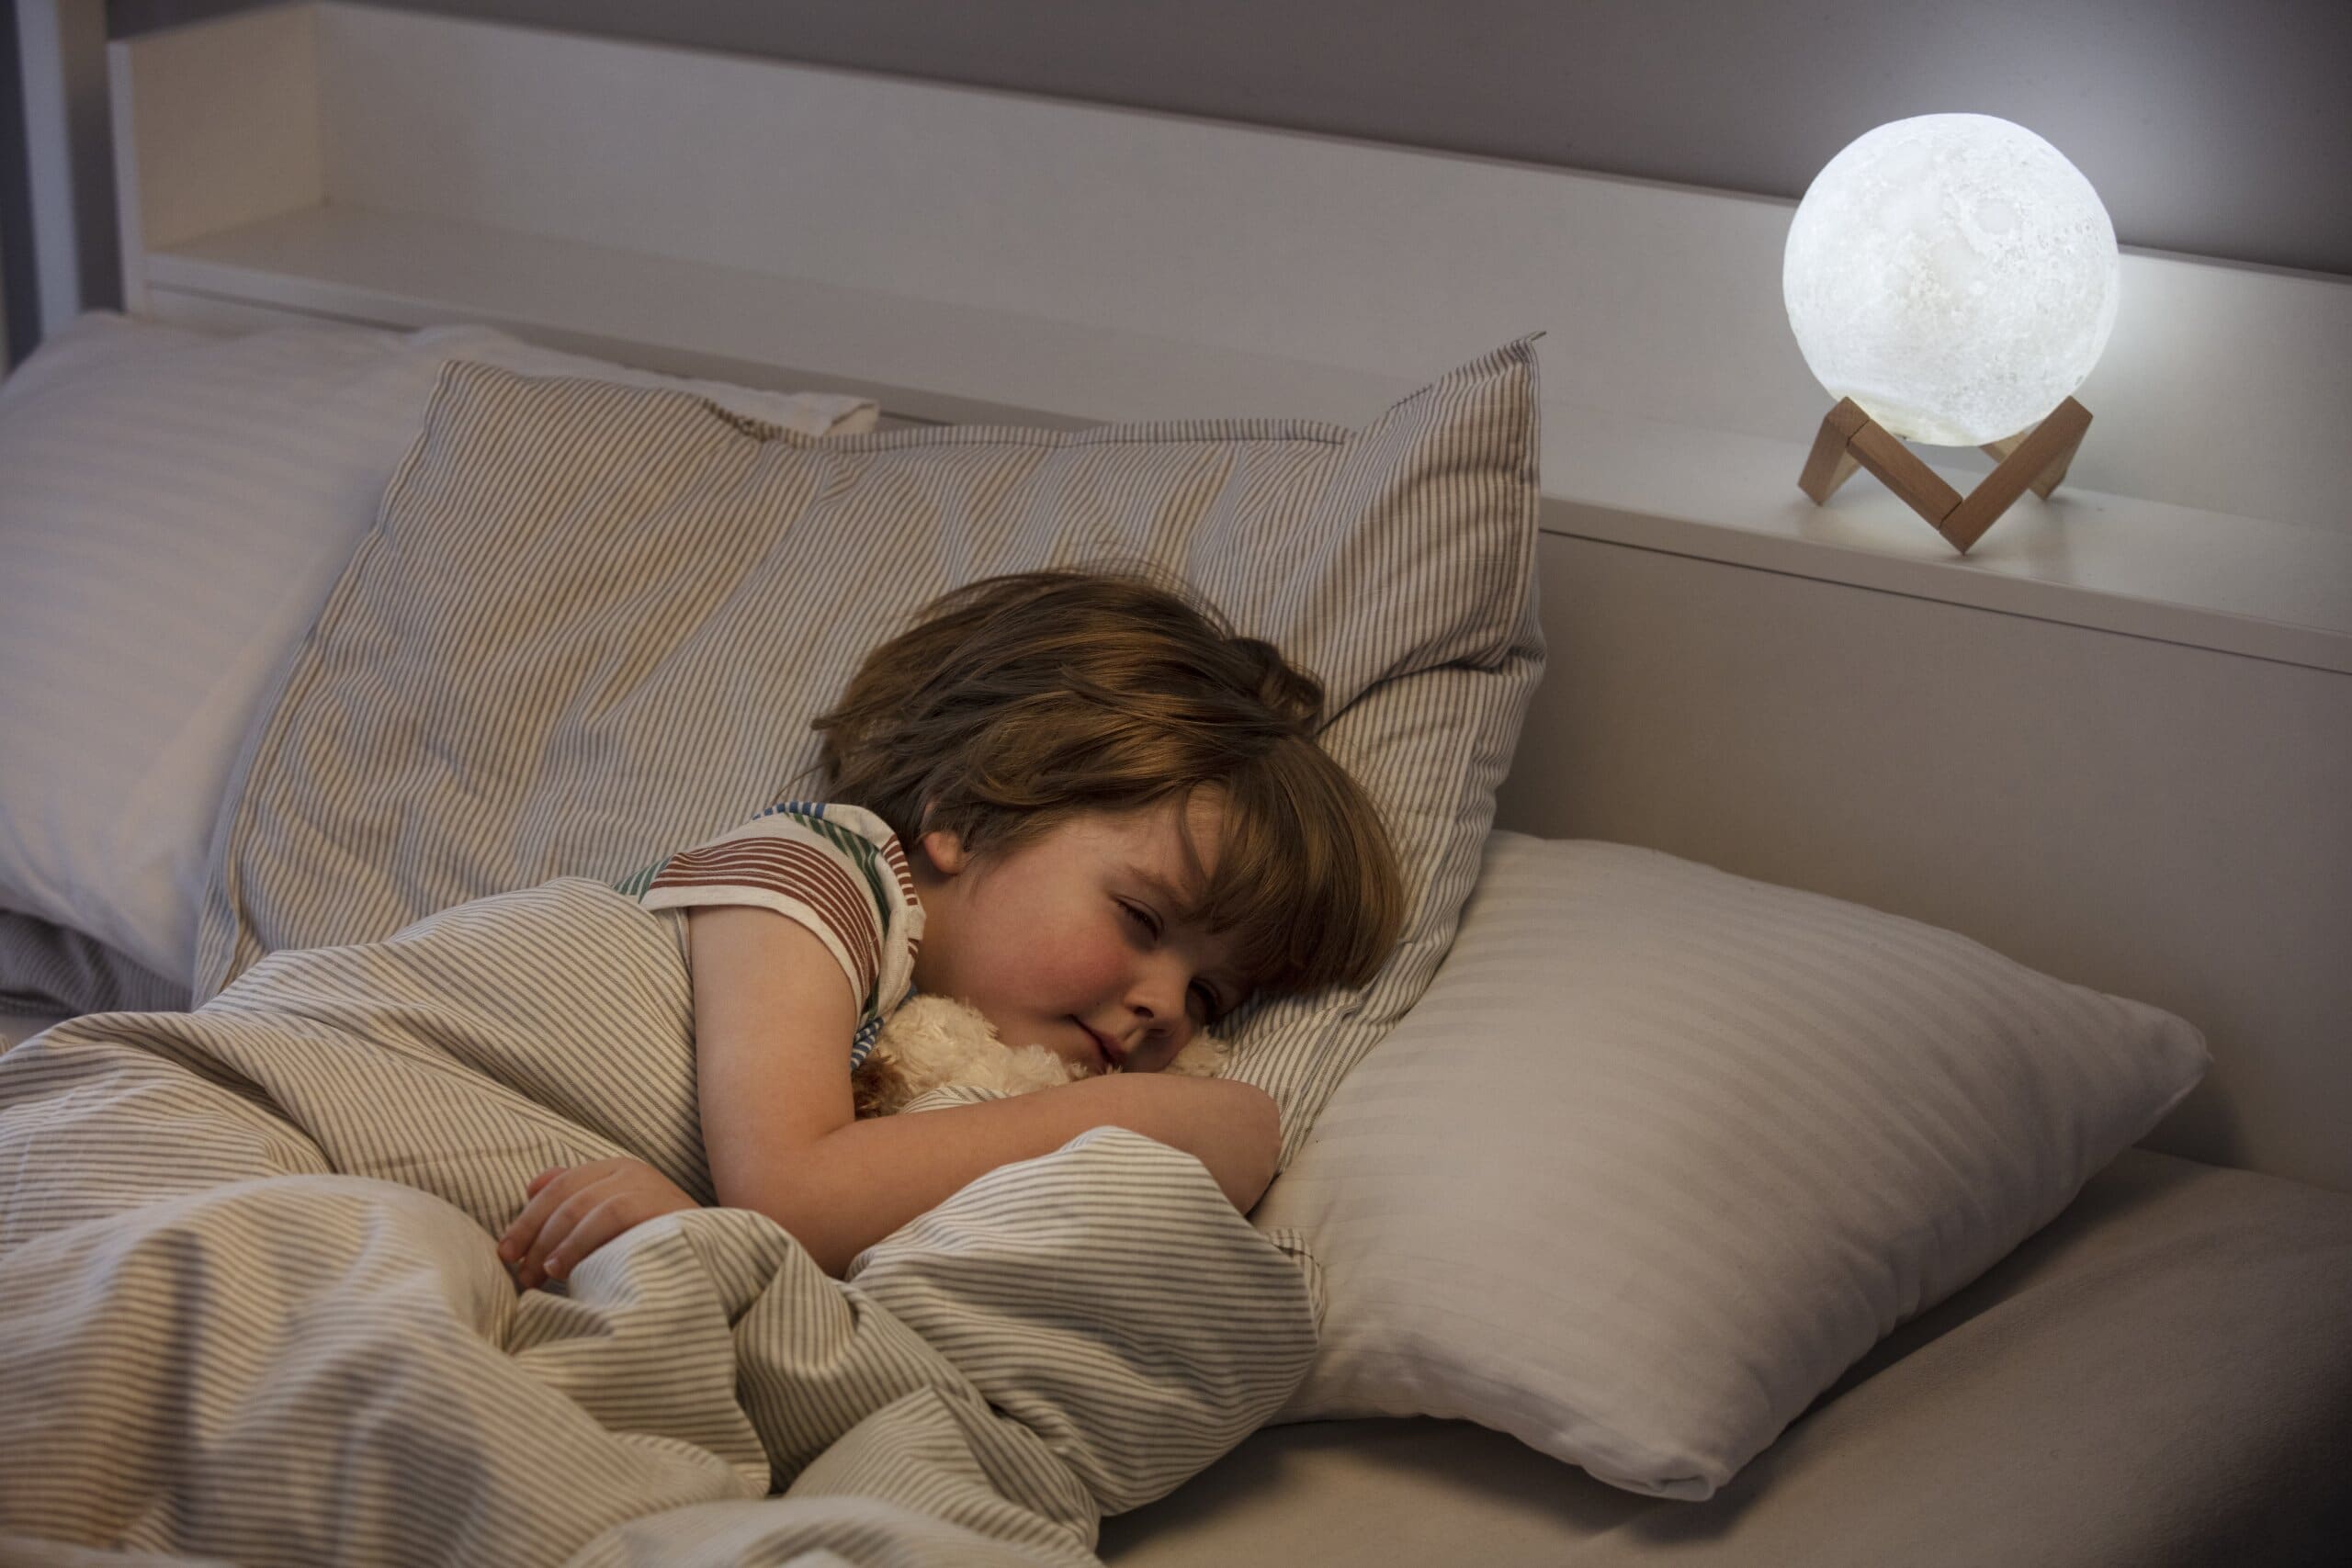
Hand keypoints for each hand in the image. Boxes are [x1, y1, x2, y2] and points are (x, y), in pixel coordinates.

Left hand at [498, 1157, 697, 1288]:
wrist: (717, 1256)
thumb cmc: (658, 1244)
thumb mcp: (613, 1221)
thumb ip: (577, 1200)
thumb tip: (530, 1186)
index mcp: (616, 1169)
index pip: (558, 1186)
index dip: (526, 1219)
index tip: (505, 1252)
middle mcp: (629, 1170)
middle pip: (564, 1196)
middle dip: (533, 1235)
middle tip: (519, 1272)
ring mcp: (645, 1184)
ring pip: (580, 1207)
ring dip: (551, 1244)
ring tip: (538, 1276)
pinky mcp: (656, 1202)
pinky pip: (607, 1217)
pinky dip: (578, 1243)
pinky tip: (562, 1269)